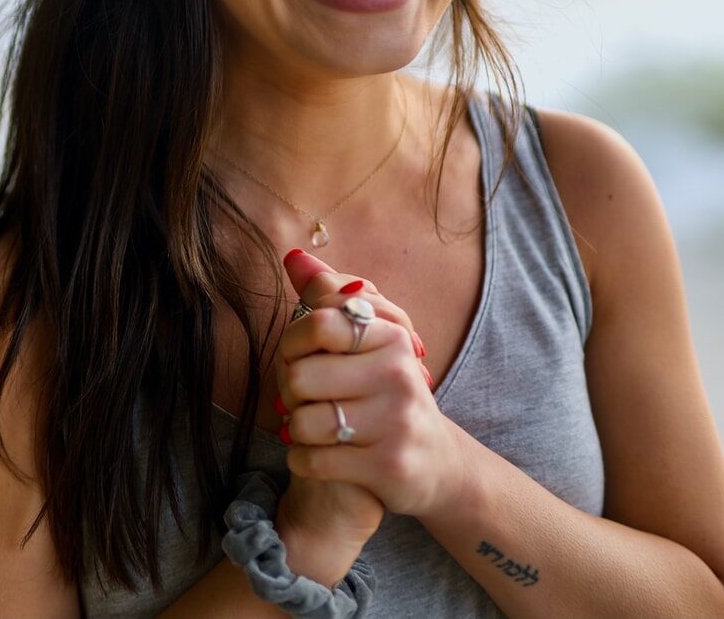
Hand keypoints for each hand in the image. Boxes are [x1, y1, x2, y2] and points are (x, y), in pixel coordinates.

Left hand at [276, 249, 466, 518]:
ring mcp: (395, 422)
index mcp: (392, 336)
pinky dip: (302, 459)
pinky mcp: (387, 465)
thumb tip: (293, 258)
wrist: (434, 460)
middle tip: (304, 399)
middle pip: (300, 376)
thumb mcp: (368, 340)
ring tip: (312, 427)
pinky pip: (311, 459)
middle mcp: (399, 374)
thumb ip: (329, 296)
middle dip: (290, 392)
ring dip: (296, 428)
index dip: (292, 342)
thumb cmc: (386, 391)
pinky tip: (318, 454)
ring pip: (303, 422)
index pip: (318, 323)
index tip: (299, 355)